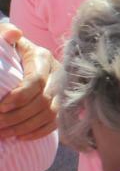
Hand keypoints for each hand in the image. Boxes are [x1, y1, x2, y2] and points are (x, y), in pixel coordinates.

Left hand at [0, 27, 58, 141]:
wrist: (21, 58)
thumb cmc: (9, 50)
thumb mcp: (6, 40)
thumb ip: (5, 34)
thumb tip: (14, 34)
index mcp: (42, 57)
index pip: (36, 81)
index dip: (19, 96)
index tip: (1, 106)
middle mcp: (57, 73)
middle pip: (43, 101)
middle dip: (17, 117)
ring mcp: (62, 89)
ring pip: (49, 114)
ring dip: (25, 127)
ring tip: (4, 133)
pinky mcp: (63, 103)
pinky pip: (55, 122)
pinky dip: (38, 132)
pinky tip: (21, 137)